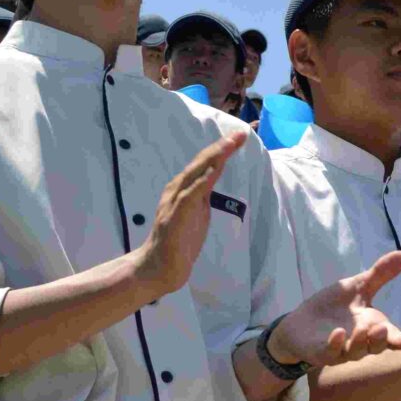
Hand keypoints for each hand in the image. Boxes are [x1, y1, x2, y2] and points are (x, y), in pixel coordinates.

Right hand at [133, 134, 243, 297]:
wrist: (158, 268)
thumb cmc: (177, 242)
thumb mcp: (195, 214)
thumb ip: (202, 197)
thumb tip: (212, 181)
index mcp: (183, 189)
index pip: (204, 164)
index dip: (221, 149)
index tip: (239, 137)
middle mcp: (177, 190)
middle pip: (201, 162)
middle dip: (221, 146)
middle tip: (241, 133)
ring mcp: (175, 201)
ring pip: (197, 172)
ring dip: (215, 156)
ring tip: (231, 142)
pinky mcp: (175, 215)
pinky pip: (192, 194)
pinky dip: (204, 180)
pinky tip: (216, 169)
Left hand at [273, 251, 400, 368]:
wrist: (302, 323)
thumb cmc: (334, 307)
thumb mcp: (358, 288)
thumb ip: (379, 275)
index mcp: (372, 327)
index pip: (390, 336)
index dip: (399, 339)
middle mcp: (360, 342)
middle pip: (375, 346)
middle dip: (381, 340)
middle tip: (382, 329)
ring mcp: (341, 350)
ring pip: (355, 352)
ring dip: (360, 341)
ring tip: (364, 329)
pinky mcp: (321, 353)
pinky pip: (330, 352)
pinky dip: (335, 344)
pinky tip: (338, 333)